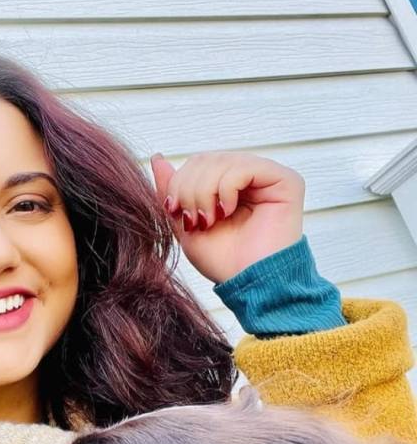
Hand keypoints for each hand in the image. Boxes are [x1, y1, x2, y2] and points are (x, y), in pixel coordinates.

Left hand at [150, 151, 304, 283]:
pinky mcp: (285, 181)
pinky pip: (243, 167)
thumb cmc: (222, 261)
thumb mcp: (185, 224)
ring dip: (204, 192)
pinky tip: (228, 212)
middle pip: (206, 159)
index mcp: (228, 186)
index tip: (175, 211)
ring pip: (221, 160)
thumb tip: (157, 158)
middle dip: (189, 188)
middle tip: (194, 219)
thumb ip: (172, 191)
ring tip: (209, 220)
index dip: (179, 183)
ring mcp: (268, 177)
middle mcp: (250, 178)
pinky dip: (226, 189)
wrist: (248, 284)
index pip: (197, 163)